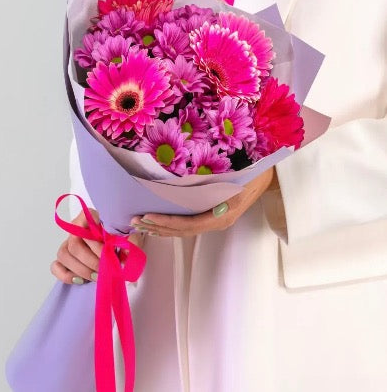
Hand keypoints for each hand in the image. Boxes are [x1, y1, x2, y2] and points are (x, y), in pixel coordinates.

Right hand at [51, 209, 143, 284]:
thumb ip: (131, 243)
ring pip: (64, 254)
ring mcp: (67, 244)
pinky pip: (56, 266)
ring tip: (97, 276)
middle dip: (91, 260)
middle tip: (105, 268)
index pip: (85, 218)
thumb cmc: (120, 241)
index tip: (107, 246)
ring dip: (81, 269)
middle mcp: (75, 230)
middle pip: (74, 243)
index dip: (94, 235)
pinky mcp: (62, 260)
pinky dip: (67, 276)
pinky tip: (81, 280)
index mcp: (91, 218)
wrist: (115, 251)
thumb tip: (129, 250)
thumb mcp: (129, 239)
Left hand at [130, 167, 274, 237]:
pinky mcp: (215, 217)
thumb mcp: (235, 178)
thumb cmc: (252, 173)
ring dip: (162, 229)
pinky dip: (173, 226)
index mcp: (222, 215)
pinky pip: (191, 225)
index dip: (167, 223)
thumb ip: (213, 185)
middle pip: (183, 231)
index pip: (188, 224)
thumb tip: (184, 184)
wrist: (268, 175)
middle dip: (158, 227)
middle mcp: (218, 222)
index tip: (147, 217)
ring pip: (185, 231)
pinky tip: (160, 224)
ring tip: (142, 226)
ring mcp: (217, 222)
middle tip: (135, 221)